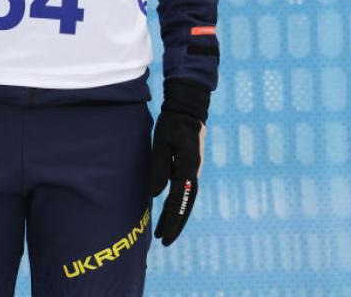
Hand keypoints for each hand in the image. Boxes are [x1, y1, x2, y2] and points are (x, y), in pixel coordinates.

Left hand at [149, 110, 204, 245]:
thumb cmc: (172, 124)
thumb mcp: (161, 145)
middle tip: (164, 241)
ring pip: (187, 199)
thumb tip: (155, 196)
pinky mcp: (191, 166)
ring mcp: (195, 170)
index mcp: (188, 169)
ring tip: (165, 230)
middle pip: (186, 205)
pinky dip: (179, 203)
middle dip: (175, 224)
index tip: (163, 236)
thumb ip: (159, 169)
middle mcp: (195, 172)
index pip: (178, 201)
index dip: (171, 220)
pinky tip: (170, 209)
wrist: (188, 109)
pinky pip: (186, 190)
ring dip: (177, 215)